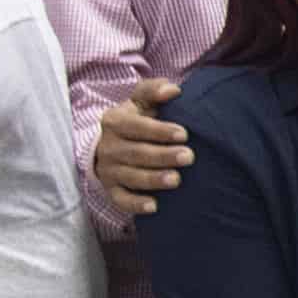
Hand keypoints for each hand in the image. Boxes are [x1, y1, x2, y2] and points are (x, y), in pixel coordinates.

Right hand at [93, 79, 191, 215]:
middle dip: (163, 156)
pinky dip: (135, 205)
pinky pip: (121, 199)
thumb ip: (153, 90)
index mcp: (115, 122)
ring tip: (176, 180)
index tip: (183, 134)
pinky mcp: (111, 189)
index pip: (136, 126)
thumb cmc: (135, 120)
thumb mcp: (140, 101)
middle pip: (136, 153)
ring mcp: (109, 170)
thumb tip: (172, 90)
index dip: (159, 131)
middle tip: (189, 157)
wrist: (109, 144)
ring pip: (131, 176)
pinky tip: (154, 207)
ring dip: (154, 179)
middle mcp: (109, 147)